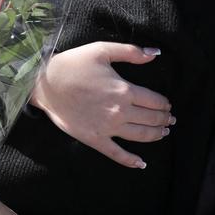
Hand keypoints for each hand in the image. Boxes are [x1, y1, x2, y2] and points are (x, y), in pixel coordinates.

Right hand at [30, 42, 173, 168]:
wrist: (44, 84)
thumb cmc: (72, 64)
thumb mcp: (102, 50)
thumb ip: (131, 52)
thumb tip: (156, 54)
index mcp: (124, 90)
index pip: (155, 101)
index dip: (165, 104)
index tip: (167, 105)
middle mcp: (120, 111)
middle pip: (151, 119)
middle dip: (164, 119)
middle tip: (170, 120)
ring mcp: (108, 128)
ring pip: (140, 136)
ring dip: (156, 135)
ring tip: (163, 133)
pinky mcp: (94, 139)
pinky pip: (116, 154)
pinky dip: (131, 161)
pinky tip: (142, 164)